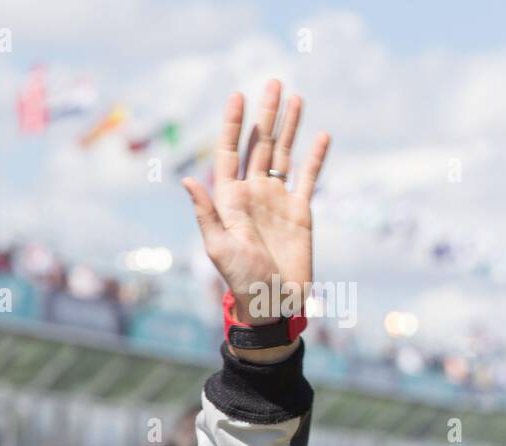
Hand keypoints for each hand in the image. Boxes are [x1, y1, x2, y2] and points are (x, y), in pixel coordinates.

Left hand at [184, 80, 329, 333]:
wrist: (272, 302)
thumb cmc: (240, 280)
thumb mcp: (218, 247)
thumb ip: (205, 212)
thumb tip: (187, 180)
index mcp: (229, 199)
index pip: (229, 152)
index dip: (232, 124)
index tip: (238, 95)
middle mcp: (252, 194)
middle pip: (259, 145)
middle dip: (265, 114)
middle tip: (273, 81)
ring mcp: (276, 200)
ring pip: (283, 154)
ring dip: (289, 126)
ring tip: (296, 97)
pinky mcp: (300, 211)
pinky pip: (308, 176)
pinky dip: (315, 156)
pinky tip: (321, 135)